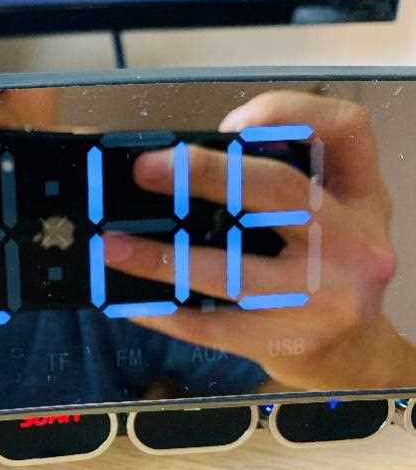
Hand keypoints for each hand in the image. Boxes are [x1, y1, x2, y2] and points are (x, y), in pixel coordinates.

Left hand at [104, 91, 415, 390]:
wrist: (352, 355)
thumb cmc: (322, 272)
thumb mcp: (324, 217)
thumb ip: (275, 185)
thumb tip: (180, 169)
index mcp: (360, 196)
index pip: (345, 129)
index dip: (288, 114)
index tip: (230, 122)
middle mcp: (354, 242)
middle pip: (279, 190)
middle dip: (205, 174)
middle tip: (144, 170)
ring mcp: (326, 298)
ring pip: (231, 271)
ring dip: (160, 259)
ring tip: (111, 246)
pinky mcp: (292, 342)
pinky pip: (212, 326)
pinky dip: (165, 312)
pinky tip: (130, 302)